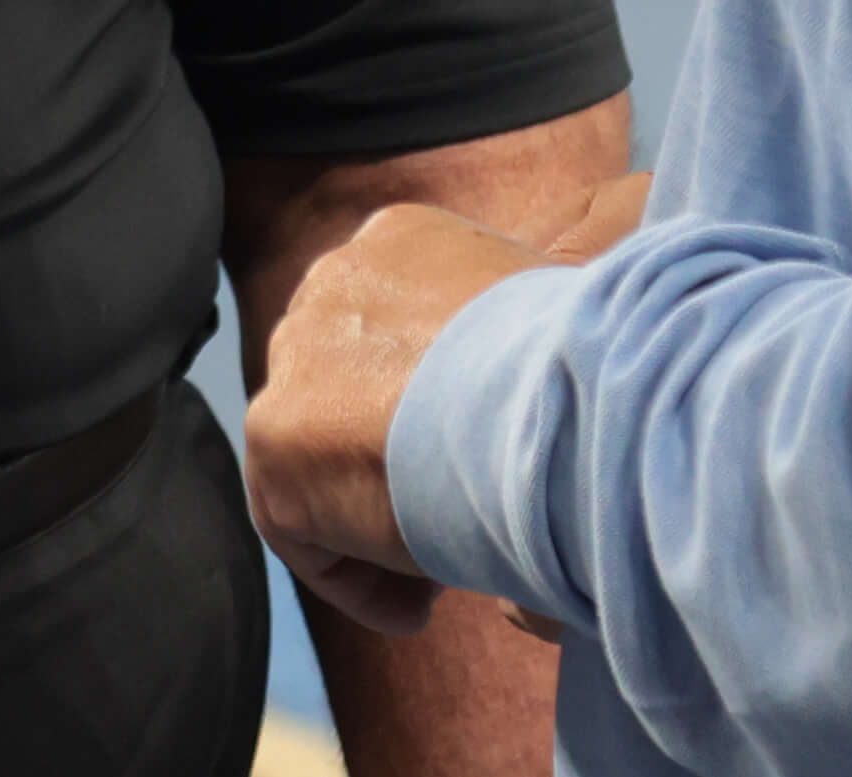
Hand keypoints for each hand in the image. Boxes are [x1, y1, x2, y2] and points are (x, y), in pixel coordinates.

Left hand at [243, 177, 646, 640]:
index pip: (393, 333)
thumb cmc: (577, 373)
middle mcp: (333, 282)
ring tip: (441, 575)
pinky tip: (416, 609)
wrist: (545, 408)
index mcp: (401, 241)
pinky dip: (354, 578)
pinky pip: (299, 527)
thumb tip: (535, 397)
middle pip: (344, 390)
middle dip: (391, 461)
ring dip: (375, 522)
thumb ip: (514, 350)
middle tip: (455, 521)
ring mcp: (295, 356)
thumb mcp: (554, 332)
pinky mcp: (274, 438)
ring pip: (320, 459)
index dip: (430, 412)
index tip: (479, 466)